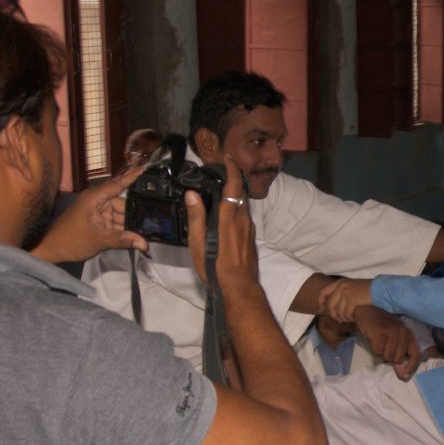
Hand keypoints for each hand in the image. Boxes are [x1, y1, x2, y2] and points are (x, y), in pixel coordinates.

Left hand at [30, 166, 147, 262]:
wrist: (52, 250)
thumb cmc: (70, 240)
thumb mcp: (98, 239)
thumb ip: (122, 240)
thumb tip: (144, 243)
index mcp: (94, 198)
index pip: (118, 185)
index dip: (133, 177)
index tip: (147, 169)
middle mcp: (98, 201)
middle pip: (123, 203)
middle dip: (136, 212)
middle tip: (155, 219)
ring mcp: (98, 212)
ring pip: (121, 215)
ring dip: (131, 224)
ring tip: (148, 231)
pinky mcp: (99, 221)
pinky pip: (116, 222)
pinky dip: (124, 229)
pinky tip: (135, 236)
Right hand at [186, 156, 256, 285]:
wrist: (240, 286)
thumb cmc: (216, 267)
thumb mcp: (199, 243)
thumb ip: (196, 217)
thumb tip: (192, 194)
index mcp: (229, 218)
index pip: (234, 185)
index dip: (232, 169)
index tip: (227, 158)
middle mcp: (243, 220)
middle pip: (240, 192)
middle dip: (231, 179)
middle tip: (219, 172)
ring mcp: (249, 229)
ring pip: (242, 204)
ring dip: (233, 194)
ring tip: (218, 191)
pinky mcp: (250, 237)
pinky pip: (243, 216)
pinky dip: (235, 208)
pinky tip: (224, 214)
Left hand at [319, 278, 372, 321]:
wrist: (380, 289)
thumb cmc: (367, 290)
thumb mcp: (351, 287)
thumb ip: (340, 293)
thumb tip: (330, 305)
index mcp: (340, 283)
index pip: (323, 292)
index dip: (320, 302)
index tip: (321, 310)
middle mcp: (342, 287)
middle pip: (330, 305)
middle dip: (333, 315)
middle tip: (339, 320)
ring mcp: (347, 293)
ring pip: (338, 311)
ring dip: (343, 318)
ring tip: (348, 319)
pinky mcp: (353, 300)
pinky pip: (346, 314)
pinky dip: (349, 318)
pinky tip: (353, 318)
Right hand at [354, 306, 419, 378]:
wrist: (368, 312)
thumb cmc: (382, 328)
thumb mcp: (394, 340)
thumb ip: (399, 356)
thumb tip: (404, 376)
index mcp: (409, 334)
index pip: (416, 354)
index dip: (412, 367)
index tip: (406, 376)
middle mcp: (403, 333)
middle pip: (398, 359)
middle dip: (390, 357)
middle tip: (385, 346)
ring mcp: (392, 332)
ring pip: (388, 356)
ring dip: (381, 352)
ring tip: (380, 342)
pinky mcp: (381, 333)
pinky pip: (378, 351)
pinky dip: (374, 348)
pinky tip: (374, 339)